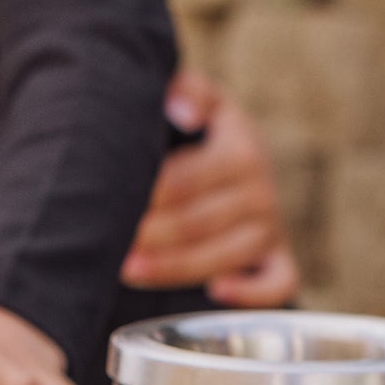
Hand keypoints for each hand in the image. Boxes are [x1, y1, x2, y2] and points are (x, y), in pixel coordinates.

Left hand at [124, 71, 302, 306]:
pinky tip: (216, 291)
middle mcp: (263, 190)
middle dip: (147, 235)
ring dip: (172, 267)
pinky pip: (279, 283)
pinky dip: (252, 292)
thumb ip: (187, 91)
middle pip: (196, 223)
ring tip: (126, 268)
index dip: (144, 196)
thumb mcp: (202, 101)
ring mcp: (271, 227)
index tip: (106, 201)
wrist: (245, 160)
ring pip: (221, 257)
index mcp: (242, 149)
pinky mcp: (279, 257)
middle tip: (105, 240)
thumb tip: (178, 107)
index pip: (183, 181)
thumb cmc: (207, 133)